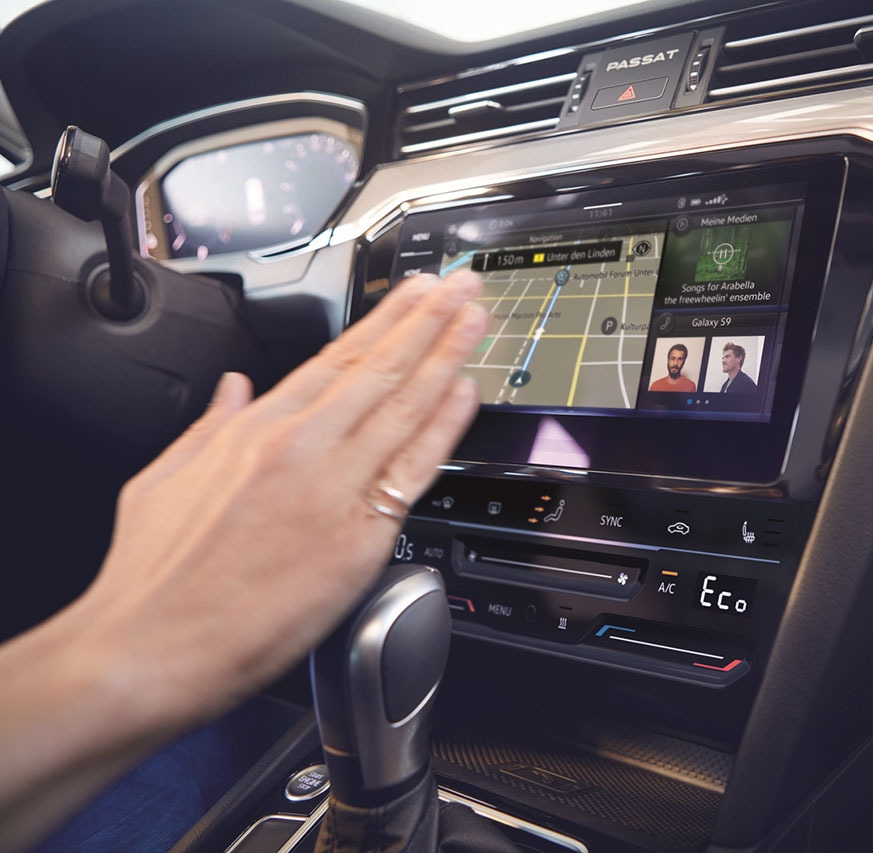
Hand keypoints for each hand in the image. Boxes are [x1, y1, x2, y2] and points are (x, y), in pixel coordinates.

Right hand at [81, 270, 489, 724]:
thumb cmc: (153, 578)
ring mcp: (332, 489)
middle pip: (378, 369)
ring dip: (446, 355)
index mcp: (253, 430)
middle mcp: (299, 447)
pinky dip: (444, 426)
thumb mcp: (165, 478)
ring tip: (475, 319)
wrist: (149, 649)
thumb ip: (209, 426)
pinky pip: (412, 469)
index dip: (384, 321)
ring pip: (403, 406)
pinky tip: (466, 392)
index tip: (414, 295)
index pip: (335, 358)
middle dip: (427, 321)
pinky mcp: (357, 539)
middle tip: (461, 286)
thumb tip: (232, 390)